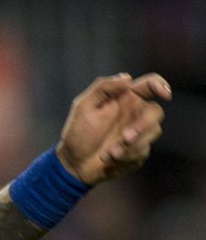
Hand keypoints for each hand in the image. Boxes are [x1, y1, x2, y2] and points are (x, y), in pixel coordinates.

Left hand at [55, 73, 170, 184]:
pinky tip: (108, 159)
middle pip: (155, 112)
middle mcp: (135, 113)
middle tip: (125, 137)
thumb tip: (127, 77)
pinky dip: (126, 156)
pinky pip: (143, 151)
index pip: (149, 85)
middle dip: (142, 125)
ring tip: (109, 153)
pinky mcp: (140, 150)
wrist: (75, 161)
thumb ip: (103, 88)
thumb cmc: (78, 131)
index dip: (161, 86)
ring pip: (153, 132)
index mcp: (124, 98)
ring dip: (131, 145)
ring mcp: (140, 133)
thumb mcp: (85, 106)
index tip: (164, 95)